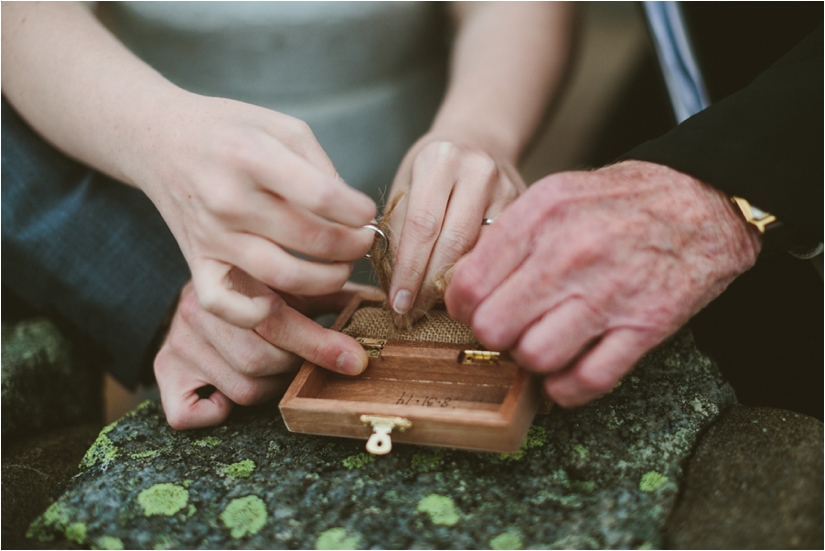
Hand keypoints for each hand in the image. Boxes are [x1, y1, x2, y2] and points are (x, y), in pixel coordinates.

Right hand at [139, 93, 376, 327]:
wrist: (161, 140)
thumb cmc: (231, 131)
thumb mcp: (282, 127)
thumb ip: (320, 166)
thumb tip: (352, 213)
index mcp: (252, 156)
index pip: (322, 196)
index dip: (357, 211)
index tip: (367, 212)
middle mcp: (229, 199)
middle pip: (310, 240)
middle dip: (352, 246)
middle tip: (363, 241)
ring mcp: (211, 234)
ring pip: (282, 276)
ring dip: (327, 279)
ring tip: (341, 266)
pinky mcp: (196, 260)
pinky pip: (221, 303)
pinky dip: (252, 313)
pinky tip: (277, 301)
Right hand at [154, 271, 381, 429]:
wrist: (195, 292)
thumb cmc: (256, 294)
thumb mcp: (291, 288)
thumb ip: (331, 296)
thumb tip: (380, 306)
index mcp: (235, 283)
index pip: (280, 320)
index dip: (322, 345)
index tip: (354, 362)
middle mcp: (199, 309)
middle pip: (261, 360)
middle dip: (290, 367)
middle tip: (295, 360)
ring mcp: (179, 343)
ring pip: (241, 388)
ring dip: (267, 388)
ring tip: (269, 369)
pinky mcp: (164, 373)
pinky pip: (190, 413)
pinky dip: (215, 413)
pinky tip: (227, 396)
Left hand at [385, 135, 524, 325]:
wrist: (479, 142)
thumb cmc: (433, 169)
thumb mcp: (406, 185)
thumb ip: (400, 228)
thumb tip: (397, 283)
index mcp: (439, 159)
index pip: (422, 227)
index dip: (409, 271)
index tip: (399, 302)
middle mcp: (478, 170)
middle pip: (454, 243)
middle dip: (431, 284)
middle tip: (414, 312)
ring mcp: (508, 189)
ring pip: (482, 252)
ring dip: (457, 285)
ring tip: (435, 306)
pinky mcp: (526, 208)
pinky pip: (501, 251)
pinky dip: (481, 274)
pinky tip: (466, 290)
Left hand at [445, 161, 760, 406]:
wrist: (701, 201)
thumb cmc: (620, 202)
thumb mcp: (556, 195)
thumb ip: (510, 237)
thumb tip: (467, 284)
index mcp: (541, 217)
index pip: (470, 284)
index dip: (463, 307)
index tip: (474, 310)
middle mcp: (571, 254)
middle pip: (494, 327)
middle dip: (494, 336)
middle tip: (510, 327)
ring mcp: (609, 293)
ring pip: (535, 357)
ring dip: (531, 361)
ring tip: (541, 344)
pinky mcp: (645, 326)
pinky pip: (586, 380)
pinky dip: (567, 388)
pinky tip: (566, 373)